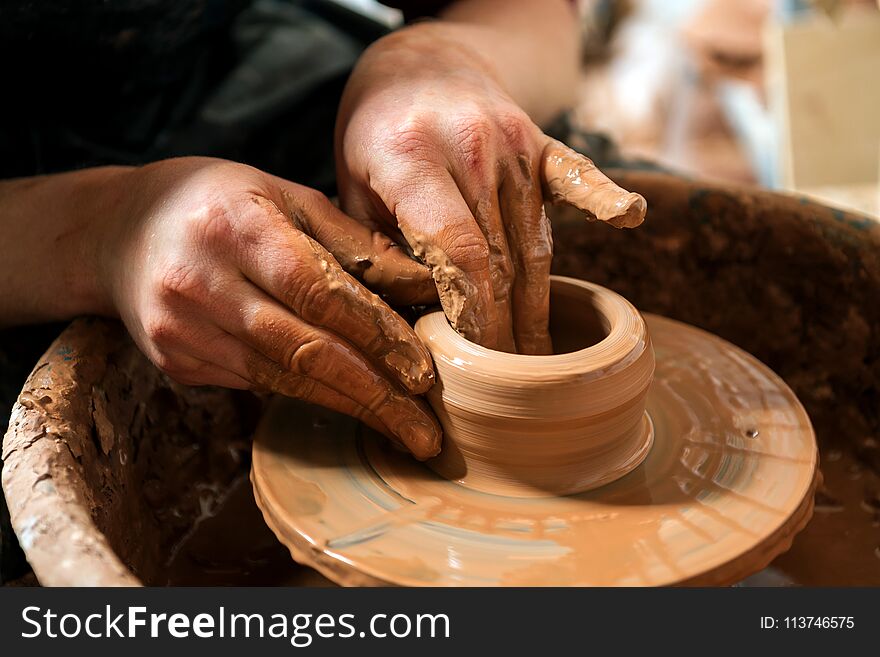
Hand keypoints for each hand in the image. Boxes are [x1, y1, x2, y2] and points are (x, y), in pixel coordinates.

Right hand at [95, 157, 441, 458]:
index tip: (424, 374)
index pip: (320, 293)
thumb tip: (423, 287)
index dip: (378, 337)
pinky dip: (307, 393)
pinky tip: (346, 402)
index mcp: (237, 228)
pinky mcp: (175, 361)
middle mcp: (201, 283)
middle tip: (426, 433)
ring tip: (400, 429)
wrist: (117, 230)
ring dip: (348, 406)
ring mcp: (181, 329)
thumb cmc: (218, 201)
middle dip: (374, 396)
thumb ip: (352, 243)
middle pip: (304, 350)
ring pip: (282, 379)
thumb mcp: (286, 197)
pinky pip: (256, 384)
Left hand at [336, 27, 645, 353]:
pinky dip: (604, 198)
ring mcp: (513, 141)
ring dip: (538, 304)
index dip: (472, 310)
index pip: (456, 249)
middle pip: (500, 256)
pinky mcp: (540, 142)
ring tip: (541, 359)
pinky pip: (578, 175)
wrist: (419, 65)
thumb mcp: (351, 189)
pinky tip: (630, 216)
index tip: (477, 358)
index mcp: (412, 157)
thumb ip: (377, 249)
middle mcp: (471, 145)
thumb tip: (409, 319)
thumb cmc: (376, 139)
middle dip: (505, 327)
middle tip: (509, 383)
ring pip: (534, 240)